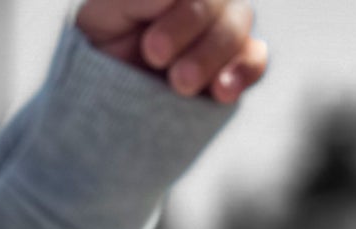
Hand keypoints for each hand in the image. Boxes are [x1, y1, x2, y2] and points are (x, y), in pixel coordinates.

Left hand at [75, 0, 267, 103]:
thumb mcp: (100, 16)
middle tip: (154, 54)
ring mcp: (224, 26)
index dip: (182, 6)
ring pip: (236, 26)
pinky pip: (255, 59)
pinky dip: (243, 71)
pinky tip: (222, 91)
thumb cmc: (101, 43)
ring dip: (209, 54)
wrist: (103, 93)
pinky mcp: (236, 64)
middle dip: (188, 23)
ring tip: (179, 83)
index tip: (150, 38)